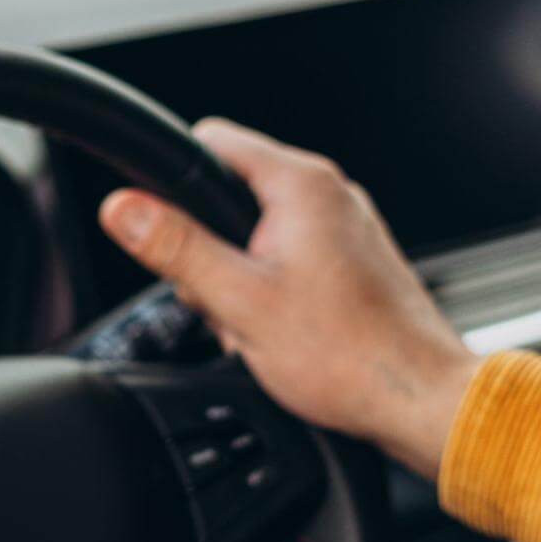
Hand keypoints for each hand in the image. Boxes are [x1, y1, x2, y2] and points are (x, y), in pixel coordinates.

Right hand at [99, 120, 479, 478]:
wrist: (418, 401)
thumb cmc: (348, 356)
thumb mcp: (239, 301)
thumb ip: (176, 248)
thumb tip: (123, 209)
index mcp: (301, 185)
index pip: (211, 141)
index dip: (173, 182)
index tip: (163, 227)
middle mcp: (330, 194)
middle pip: (231, 195)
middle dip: (210, 250)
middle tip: (225, 302)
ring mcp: (346, 227)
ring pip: (258, 235)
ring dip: (241, 280)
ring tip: (260, 326)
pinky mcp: (354, 261)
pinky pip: (290, 260)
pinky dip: (273, 293)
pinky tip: (284, 333)